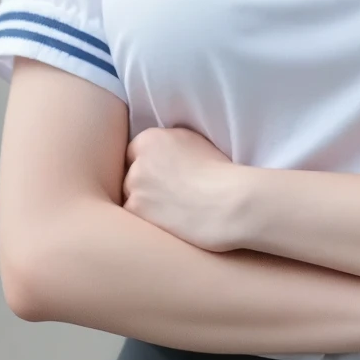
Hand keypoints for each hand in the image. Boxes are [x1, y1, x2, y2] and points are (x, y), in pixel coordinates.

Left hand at [122, 125, 246, 252]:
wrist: (230, 203)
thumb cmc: (222, 174)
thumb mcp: (196, 142)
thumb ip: (171, 143)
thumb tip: (162, 153)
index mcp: (151, 138)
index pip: (134, 153)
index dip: (149, 167)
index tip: (162, 178)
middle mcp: (138, 159)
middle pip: (129, 174)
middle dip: (144, 184)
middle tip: (168, 196)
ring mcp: (133, 184)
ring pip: (130, 196)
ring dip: (144, 203)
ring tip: (170, 211)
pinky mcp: (135, 209)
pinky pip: (132, 217)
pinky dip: (146, 220)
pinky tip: (168, 221)